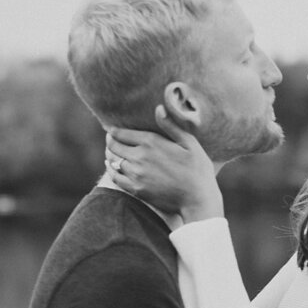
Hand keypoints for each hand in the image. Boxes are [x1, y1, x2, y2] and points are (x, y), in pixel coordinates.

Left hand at [106, 106, 224, 222]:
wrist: (197, 200)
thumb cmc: (197, 169)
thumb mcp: (190, 143)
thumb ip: (171, 125)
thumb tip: (158, 108)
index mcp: (151, 142)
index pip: (121, 133)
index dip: (113, 130)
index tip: (111, 129)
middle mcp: (139, 157)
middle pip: (114, 146)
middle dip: (110, 141)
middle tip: (110, 139)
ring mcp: (136, 174)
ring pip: (113, 161)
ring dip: (110, 155)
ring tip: (111, 151)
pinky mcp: (136, 189)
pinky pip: (115, 177)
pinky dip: (111, 170)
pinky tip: (112, 167)